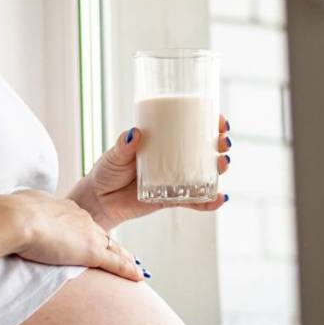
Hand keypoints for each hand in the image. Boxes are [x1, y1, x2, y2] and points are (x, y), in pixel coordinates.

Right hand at [7, 190, 145, 280]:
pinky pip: (116, 263)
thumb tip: (15, 214)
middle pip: (102, 234)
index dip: (89, 232)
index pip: (82, 223)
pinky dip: (128, 270)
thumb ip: (24, 213)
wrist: (14, 218)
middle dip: (111, 245)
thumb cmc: (9, 214)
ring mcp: (88, 235)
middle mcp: (81, 218)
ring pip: (113, 248)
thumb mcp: (19, 208)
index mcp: (63, 207)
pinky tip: (139, 277)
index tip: (93, 238)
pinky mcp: (91, 252)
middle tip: (123, 254)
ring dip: (125, 259)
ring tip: (136, 267)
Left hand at [69, 115, 232, 229]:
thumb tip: (135, 134)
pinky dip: (209, 202)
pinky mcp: (173, 199)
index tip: (219, 122)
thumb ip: (123, 146)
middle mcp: (174, 159)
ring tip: (223, 166)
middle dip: (220, 145)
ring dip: (219, 169)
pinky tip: (220, 199)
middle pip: (206, 149)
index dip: (210, 123)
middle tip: (223, 144)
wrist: (100, 200)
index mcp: (164, 141)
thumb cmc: (107, 171)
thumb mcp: (114, 154)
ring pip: (206, 173)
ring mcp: (176, 179)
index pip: (192, 128)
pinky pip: (196, 201)